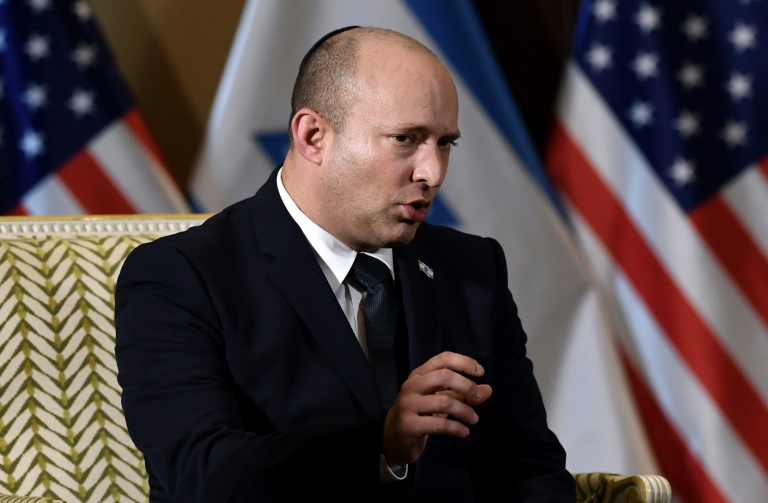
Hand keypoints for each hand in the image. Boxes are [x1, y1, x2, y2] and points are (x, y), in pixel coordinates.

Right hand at [381, 351, 491, 465]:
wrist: (393, 437)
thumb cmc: (420, 414)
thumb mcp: (441, 399)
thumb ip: (463, 394)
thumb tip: (488, 390)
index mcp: (420, 374)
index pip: (443, 359)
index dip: (464, 362)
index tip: (480, 372)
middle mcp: (412, 386)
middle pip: (444, 376)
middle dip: (467, 386)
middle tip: (478, 397)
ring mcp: (409, 405)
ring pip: (444, 402)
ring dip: (465, 411)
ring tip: (474, 419)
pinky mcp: (409, 425)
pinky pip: (439, 425)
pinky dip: (457, 428)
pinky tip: (464, 432)